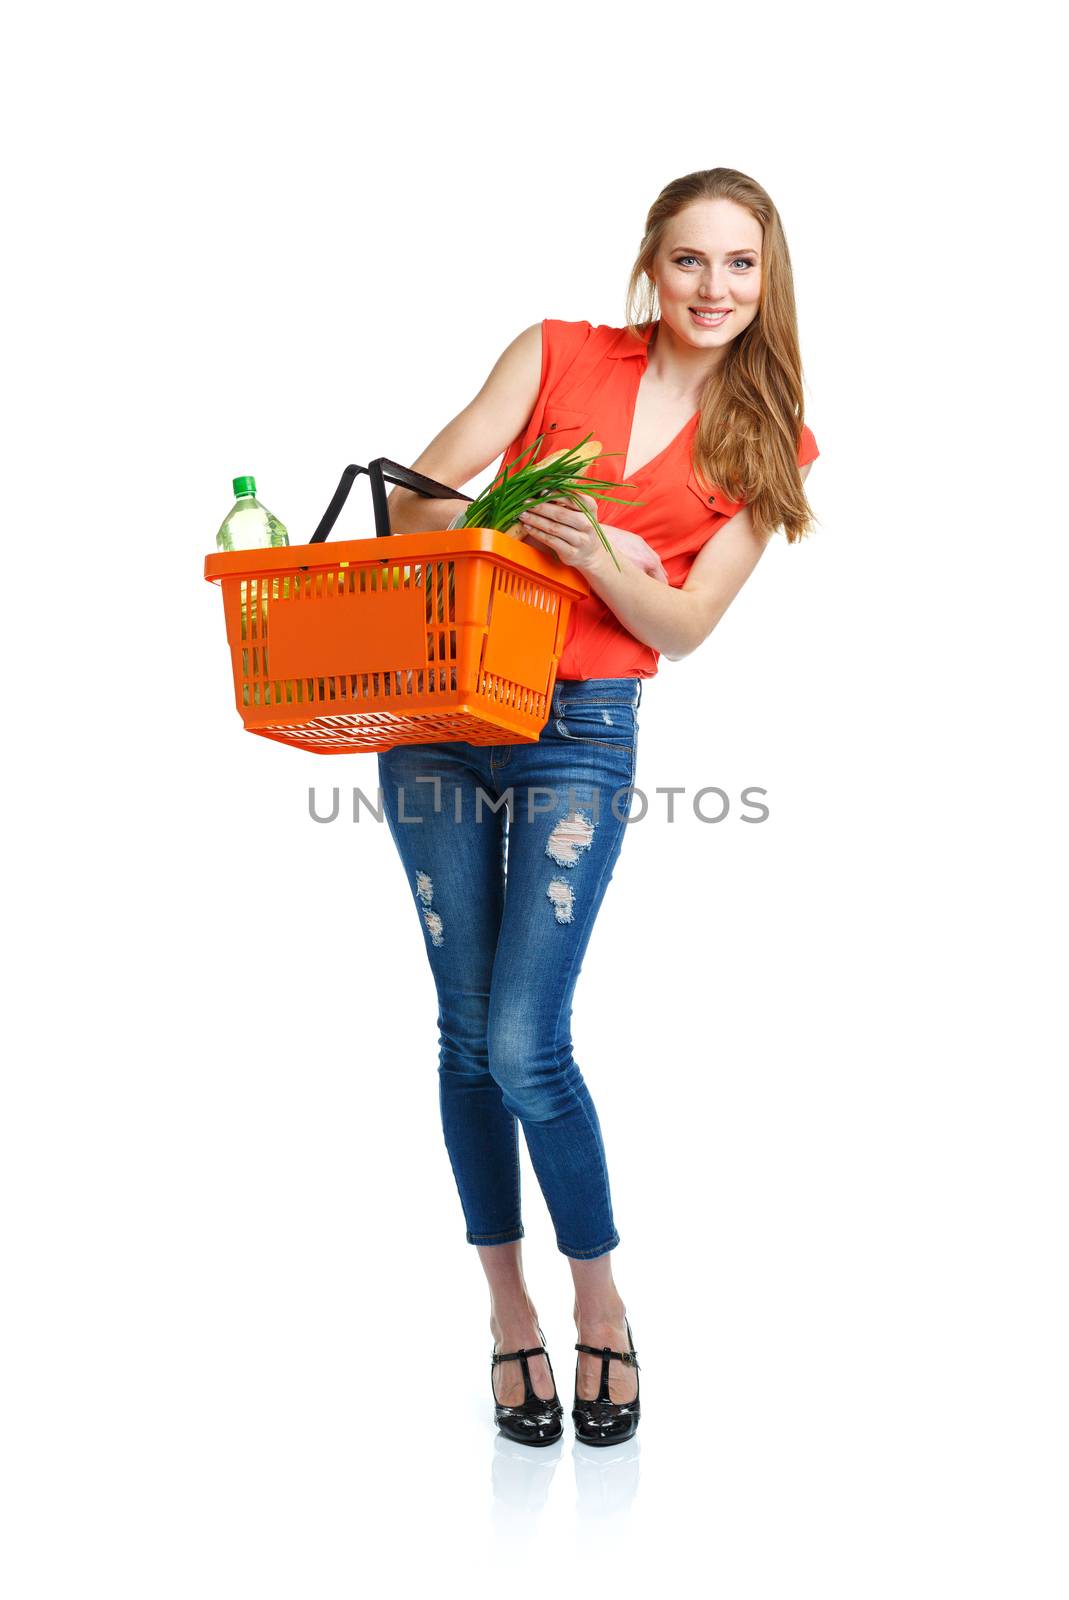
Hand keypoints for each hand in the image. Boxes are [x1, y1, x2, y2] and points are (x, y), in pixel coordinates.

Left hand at [518, 494, 668, 581]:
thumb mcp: (578, 508)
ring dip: (535, 520)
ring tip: (522, 514)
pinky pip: (550, 541)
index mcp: (590, 507)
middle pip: (560, 513)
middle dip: (540, 507)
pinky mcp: (571, 553)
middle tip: (524, 502)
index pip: (571, 497)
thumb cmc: (579, 524)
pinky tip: (527, 527)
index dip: (554, 493)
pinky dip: (537, 533)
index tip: (539, 489)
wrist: (590, 551)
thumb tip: (539, 485)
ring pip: (553, 528)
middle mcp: (588, 523)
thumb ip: (564, 497)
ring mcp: (581, 540)